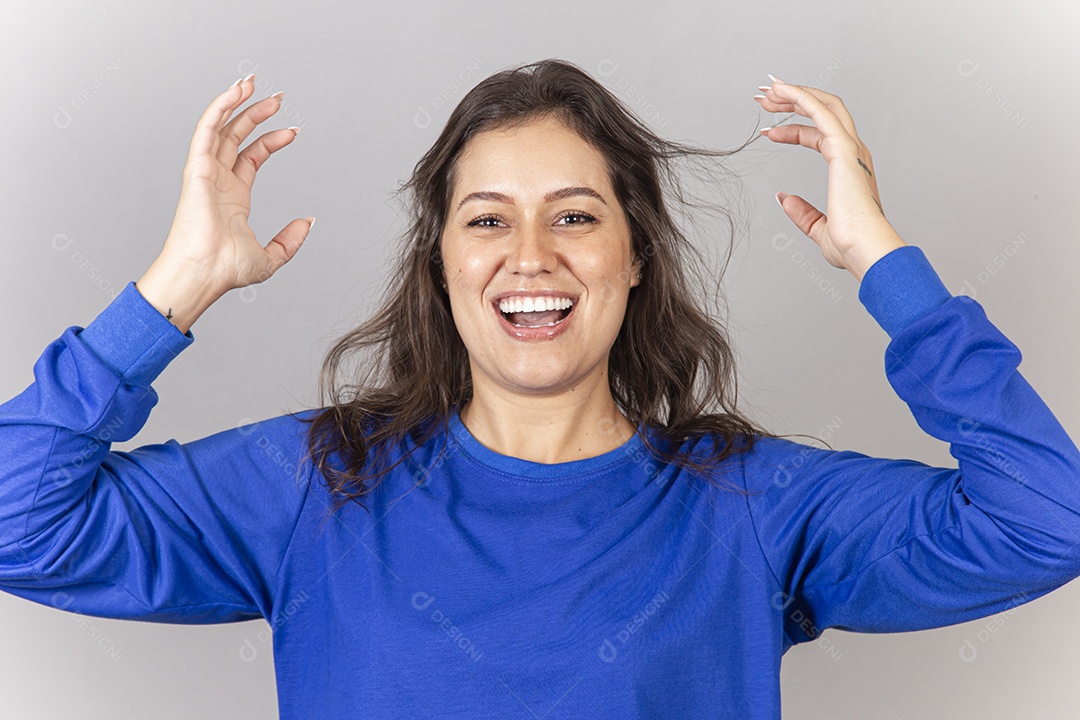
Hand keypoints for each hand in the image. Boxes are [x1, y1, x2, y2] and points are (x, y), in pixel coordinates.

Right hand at [137, 74, 312, 331]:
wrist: (205, 272)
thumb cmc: (226, 270)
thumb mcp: (271, 257)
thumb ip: (291, 240)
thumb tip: (308, 222)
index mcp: (233, 197)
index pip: (252, 156)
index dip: (272, 140)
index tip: (294, 130)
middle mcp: (218, 180)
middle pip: (236, 136)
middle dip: (256, 114)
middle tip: (278, 98)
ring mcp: (206, 172)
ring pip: (220, 127)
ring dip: (236, 103)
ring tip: (254, 83)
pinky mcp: (196, 167)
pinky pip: (207, 129)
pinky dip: (220, 108)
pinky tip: (236, 92)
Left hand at [755, 76, 904, 280]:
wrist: (864, 248)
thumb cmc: (851, 244)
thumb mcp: (818, 228)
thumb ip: (802, 212)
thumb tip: (784, 198)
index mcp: (849, 167)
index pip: (818, 135)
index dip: (792, 128)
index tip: (767, 131)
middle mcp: (853, 152)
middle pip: (823, 111)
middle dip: (793, 100)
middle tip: (764, 98)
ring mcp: (851, 148)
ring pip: (823, 105)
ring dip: (793, 94)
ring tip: (765, 92)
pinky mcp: (844, 148)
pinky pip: (820, 112)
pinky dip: (800, 97)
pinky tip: (780, 90)